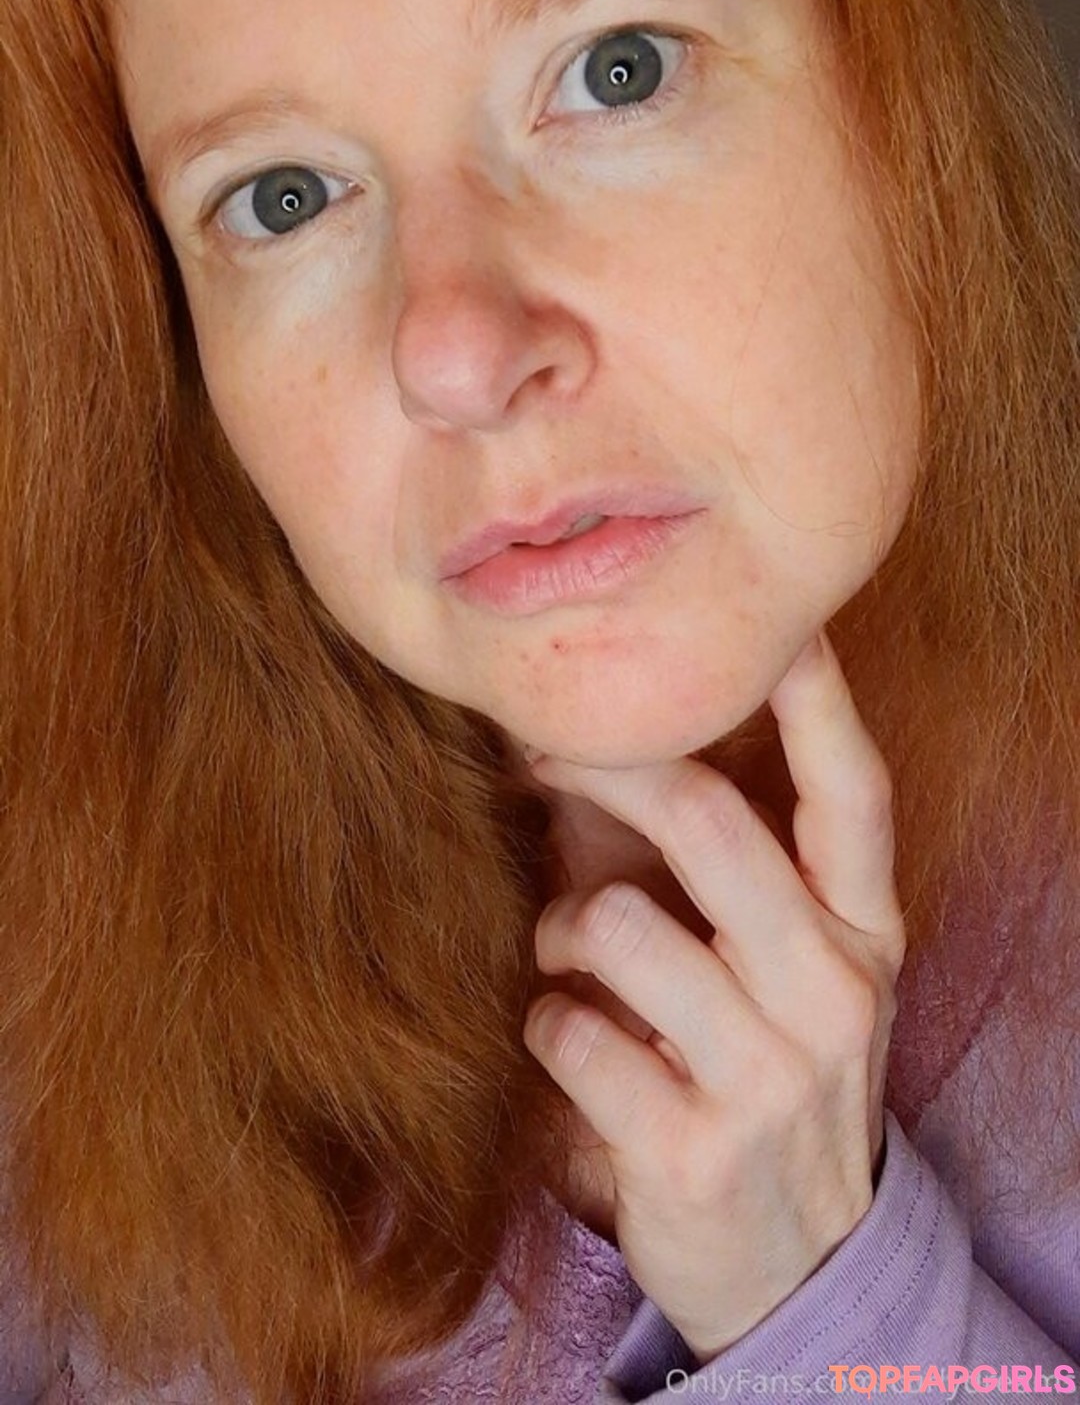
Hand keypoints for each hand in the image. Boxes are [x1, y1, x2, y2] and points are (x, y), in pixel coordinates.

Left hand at [521, 630, 906, 1361]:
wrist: (796, 1268)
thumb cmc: (759, 1071)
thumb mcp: (769, 969)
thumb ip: (695, 859)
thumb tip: (573, 738)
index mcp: (861, 932)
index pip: (852, 791)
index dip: (815, 697)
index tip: (776, 617)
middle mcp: (832, 990)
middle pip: (711, 822)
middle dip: (607, 766)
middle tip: (545, 753)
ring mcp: (771, 1075)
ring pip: (621, 923)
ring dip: (563, 928)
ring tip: (567, 955)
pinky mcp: (695, 1150)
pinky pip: (573, 1033)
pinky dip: (545, 1024)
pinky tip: (567, 1040)